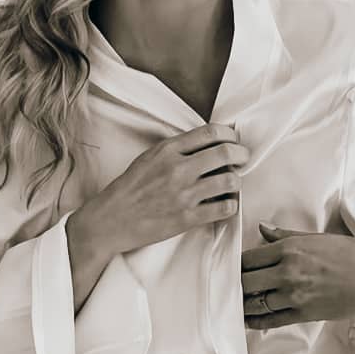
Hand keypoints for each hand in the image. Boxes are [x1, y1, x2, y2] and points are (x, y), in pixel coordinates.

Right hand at [77, 124, 250, 260]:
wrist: (111, 220)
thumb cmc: (129, 189)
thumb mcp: (149, 158)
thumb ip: (176, 149)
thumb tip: (207, 145)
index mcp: (167, 150)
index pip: (211, 133)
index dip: (230, 135)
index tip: (234, 140)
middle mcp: (178, 169)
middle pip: (226, 154)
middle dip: (241, 154)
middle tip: (243, 158)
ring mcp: (184, 194)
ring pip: (230, 181)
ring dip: (236, 181)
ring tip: (232, 183)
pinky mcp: (187, 218)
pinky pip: (223, 208)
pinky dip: (230, 204)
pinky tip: (224, 203)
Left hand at [240, 222, 354, 331]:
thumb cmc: (351, 254)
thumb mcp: (316, 237)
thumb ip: (284, 235)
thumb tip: (261, 229)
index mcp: (289, 249)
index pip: (248, 259)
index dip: (237, 265)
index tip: (232, 268)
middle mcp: (287, 272)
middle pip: (245, 281)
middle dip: (237, 284)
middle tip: (231, 286)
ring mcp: (294, 295)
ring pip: (254, 303)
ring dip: (244, 304)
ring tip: (236, 303)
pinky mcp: (302, 314)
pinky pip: (270, 320)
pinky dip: (256, 321)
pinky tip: (248, 319)